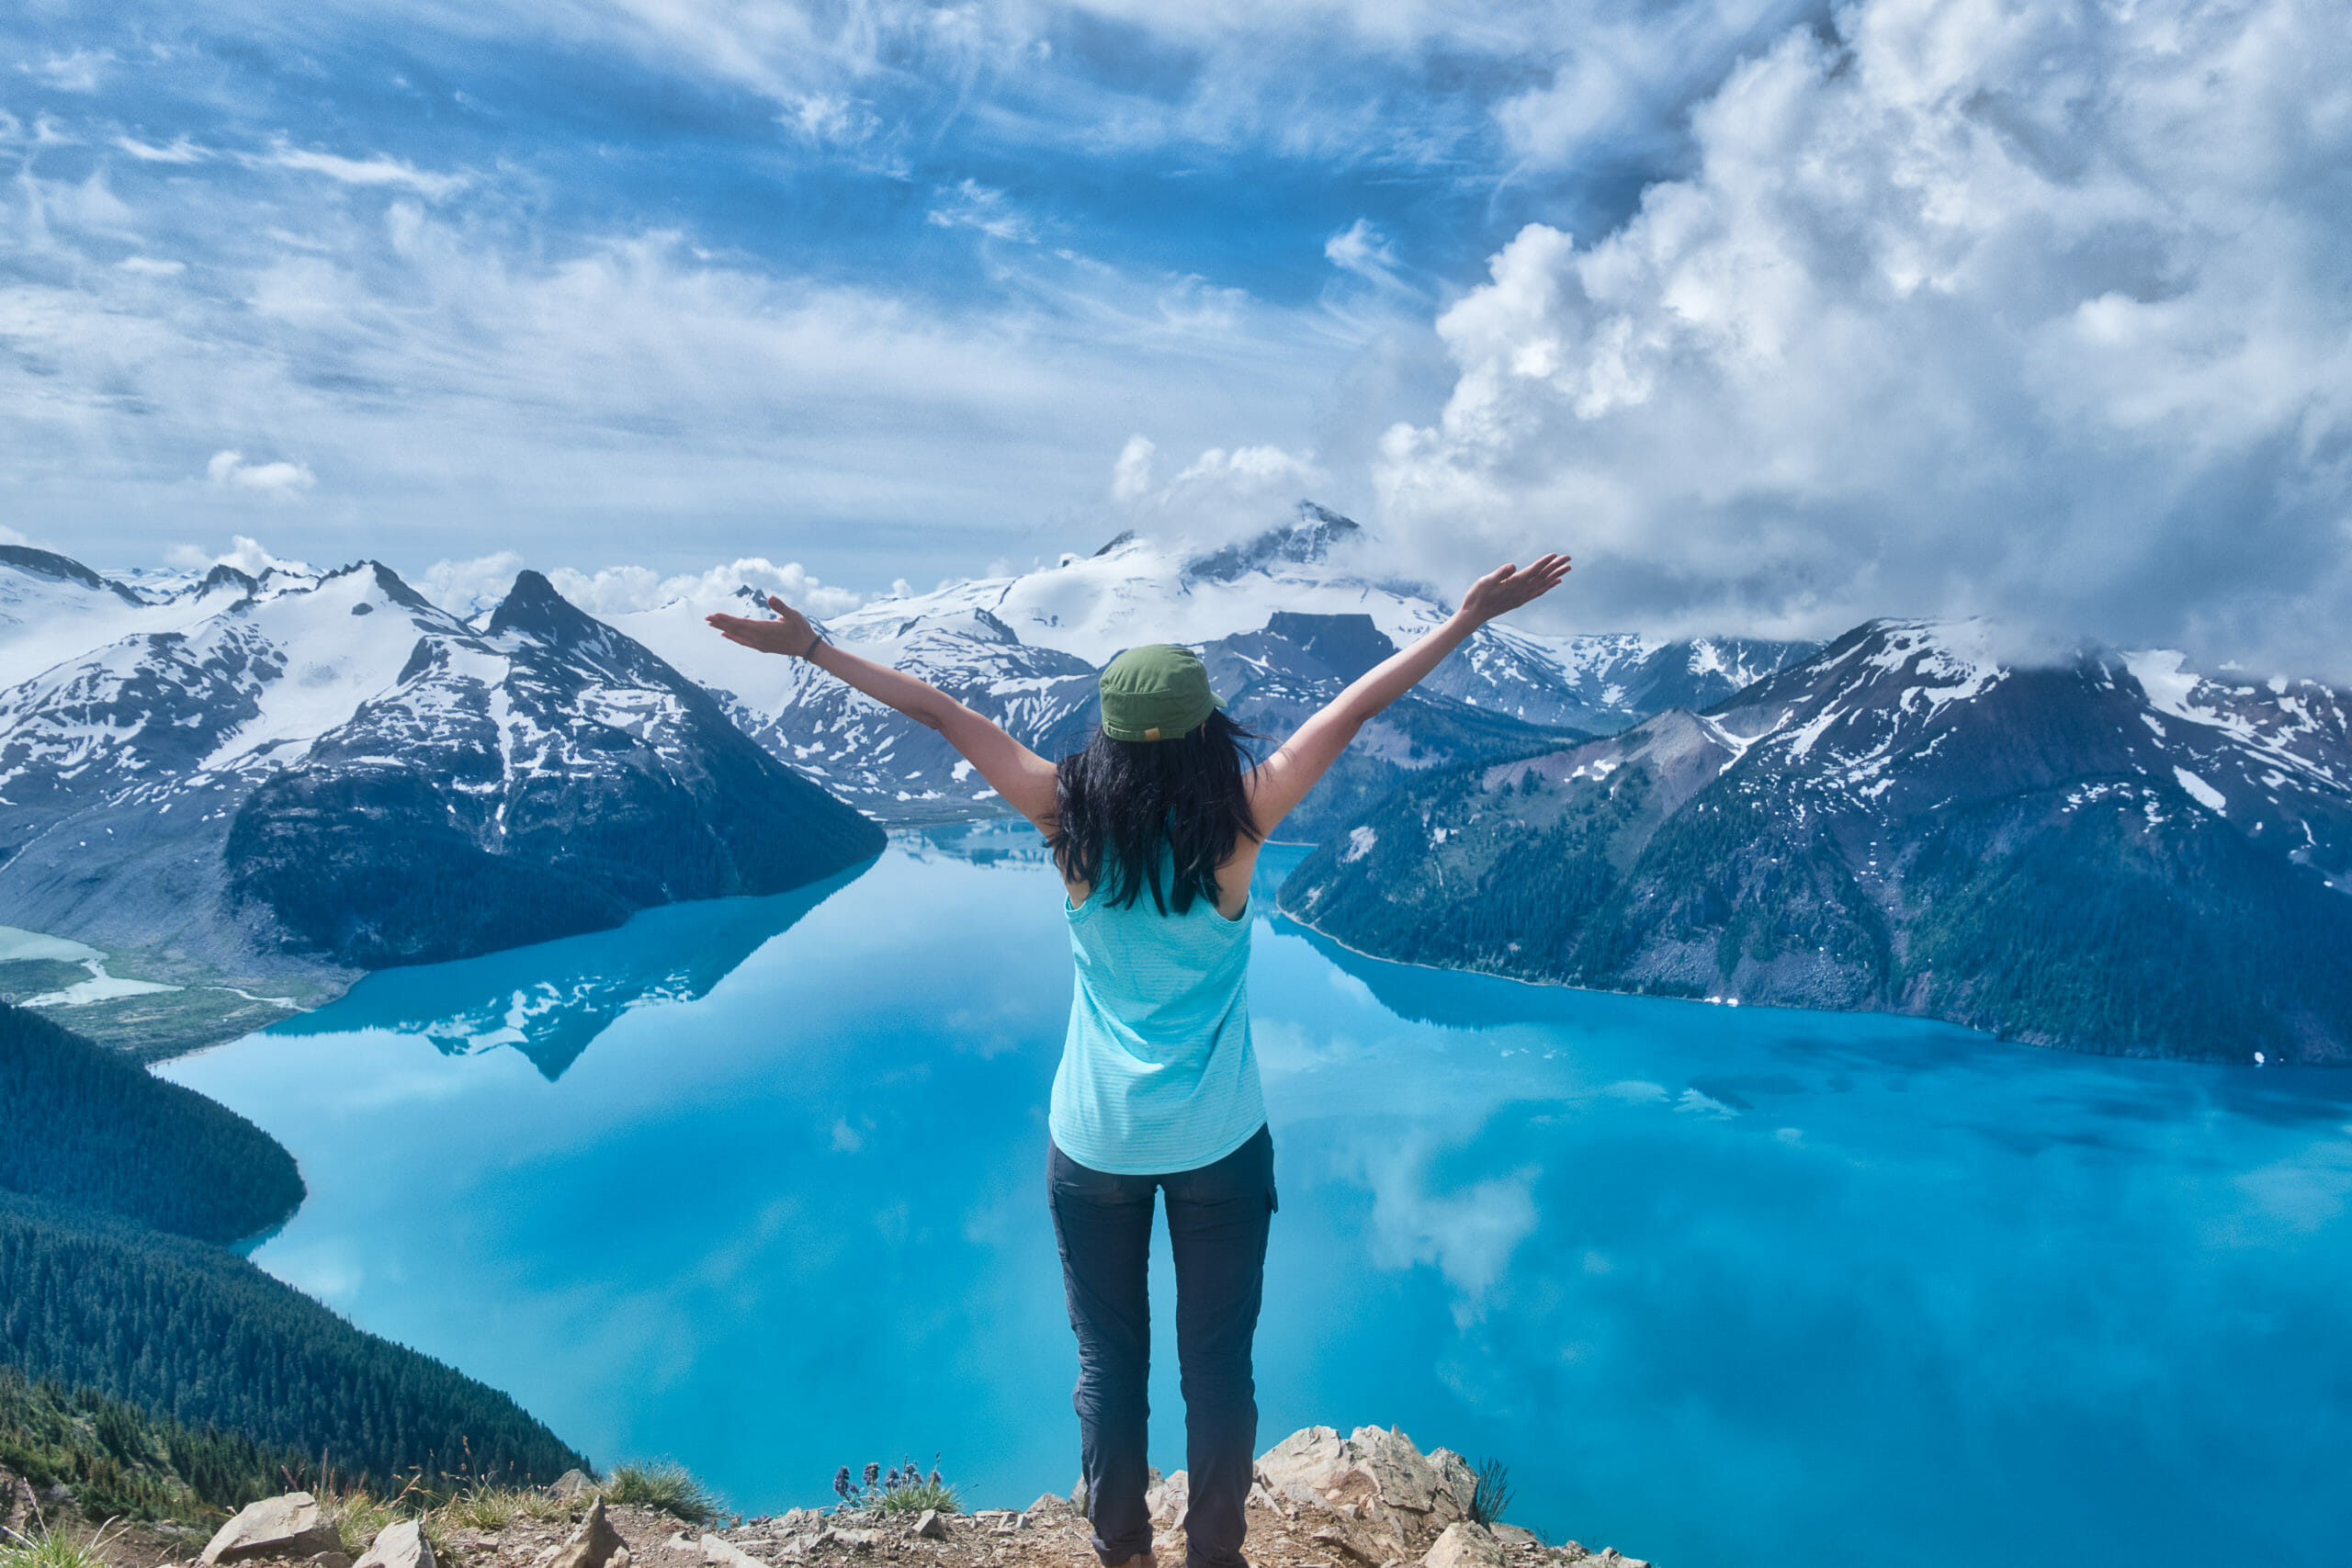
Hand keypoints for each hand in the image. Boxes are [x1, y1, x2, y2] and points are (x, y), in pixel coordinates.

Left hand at [706, 594, 824, 656]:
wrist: (807, 648)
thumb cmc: (801, 629)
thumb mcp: (793, 615)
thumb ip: (781, 606)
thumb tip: (771, 597)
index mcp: (764, 629)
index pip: (740, 623)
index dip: (726, 619)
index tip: (714, 615)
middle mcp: (759, 638)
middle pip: (736, 630)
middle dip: (721, 623)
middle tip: (707, 618)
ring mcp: (760, 644)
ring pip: (738, 636)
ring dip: (724, 629)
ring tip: (712, 625)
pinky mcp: (762, 647)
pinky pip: (743, 642)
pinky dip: (733, 638)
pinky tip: (726, 635)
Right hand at [1457, 553, 1571, 626]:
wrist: (1474, 615)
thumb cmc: (1477, 596)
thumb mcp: (1485, 581)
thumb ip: (1499, 574)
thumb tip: (1513, 566)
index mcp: (1514, 584)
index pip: (1533, 571)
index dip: (1544, 563)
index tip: (1555, 555)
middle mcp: (1521, 591)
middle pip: (1542, 577)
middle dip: (1556, 567)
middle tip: (1568, 558)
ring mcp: (1522, 597)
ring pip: (1543, 584)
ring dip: (1556, 575)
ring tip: (1568, 568)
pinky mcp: (1520, 600)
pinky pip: (1539, 592)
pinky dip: (1549, 586)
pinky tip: (1556, 581)